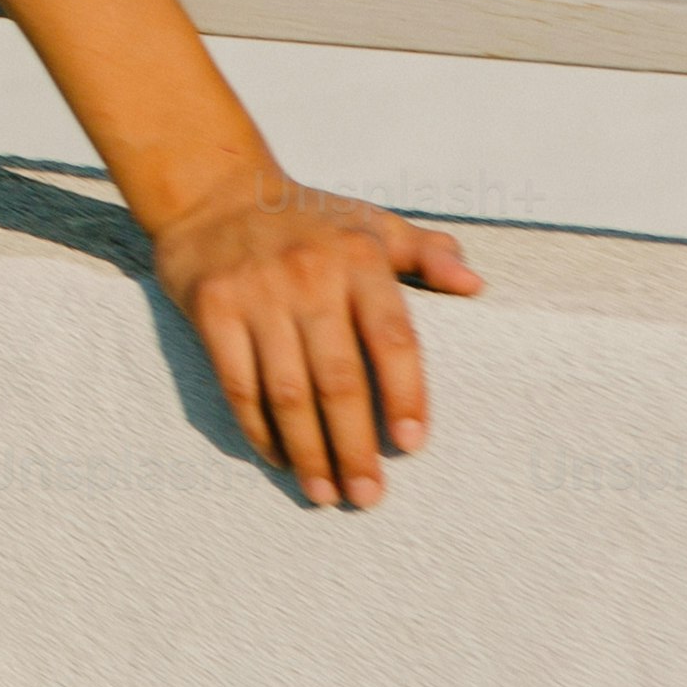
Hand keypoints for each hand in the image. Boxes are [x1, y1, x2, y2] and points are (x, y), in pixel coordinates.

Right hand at [143, 173, 482, 508]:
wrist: (211, 190)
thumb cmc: (307, 218)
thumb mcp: (372, 223)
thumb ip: (427, 252)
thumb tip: (475, 287)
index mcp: (359, 260)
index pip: (393, 339)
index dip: (406, 396)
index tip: (412, 446)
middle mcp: (309, 277)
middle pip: (338, 380)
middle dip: (355, 446)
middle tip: (368, 496)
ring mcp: (256, 294)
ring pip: (287, 392)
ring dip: (308, 450)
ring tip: (325, 493)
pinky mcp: (212, 308)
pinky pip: (237, 382)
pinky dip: (258, 427)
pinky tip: (278, 456)